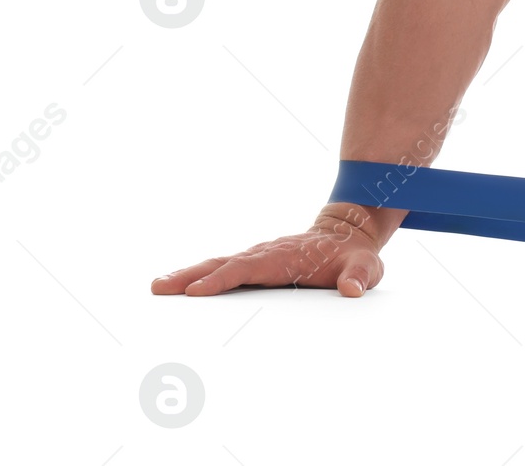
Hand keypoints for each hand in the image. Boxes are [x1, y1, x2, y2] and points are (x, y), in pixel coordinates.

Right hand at [150, 207, 386, 297]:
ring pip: (220, 265)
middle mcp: (267, 253)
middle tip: (160, 288)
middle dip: (192, 276)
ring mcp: (259, 257)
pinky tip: (180, 286)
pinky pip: (225, 269)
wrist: (350, 233)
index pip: (250, 268)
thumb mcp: (365, 266)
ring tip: (159, 286)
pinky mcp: (256, 264)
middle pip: (225, 264)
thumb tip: (352, 289)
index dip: (224, 279)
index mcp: (287, 256)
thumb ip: (360, 276)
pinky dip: (201, 276)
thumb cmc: (354, 255)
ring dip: (189, 275)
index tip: (197, 291)